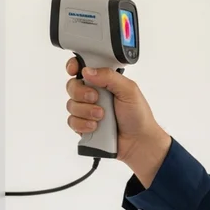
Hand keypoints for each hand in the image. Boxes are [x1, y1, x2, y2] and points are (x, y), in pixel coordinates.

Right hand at [65, 58, 170, 185]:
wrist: (138, 142)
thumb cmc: (138, 115)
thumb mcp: (129, 90)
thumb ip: (109, 77)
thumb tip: (88, 71)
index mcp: (105, 81)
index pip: (83, 68)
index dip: (75, 67)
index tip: (74, 71)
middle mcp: (94, 94)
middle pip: (72, 86)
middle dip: (81, 92)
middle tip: (95, 98)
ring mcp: (87, 110)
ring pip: (71, 105)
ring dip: (86, 111)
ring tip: (102, 116)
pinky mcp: (83, 125)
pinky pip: (72, 121)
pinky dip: (83, 124)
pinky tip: (95, 127)